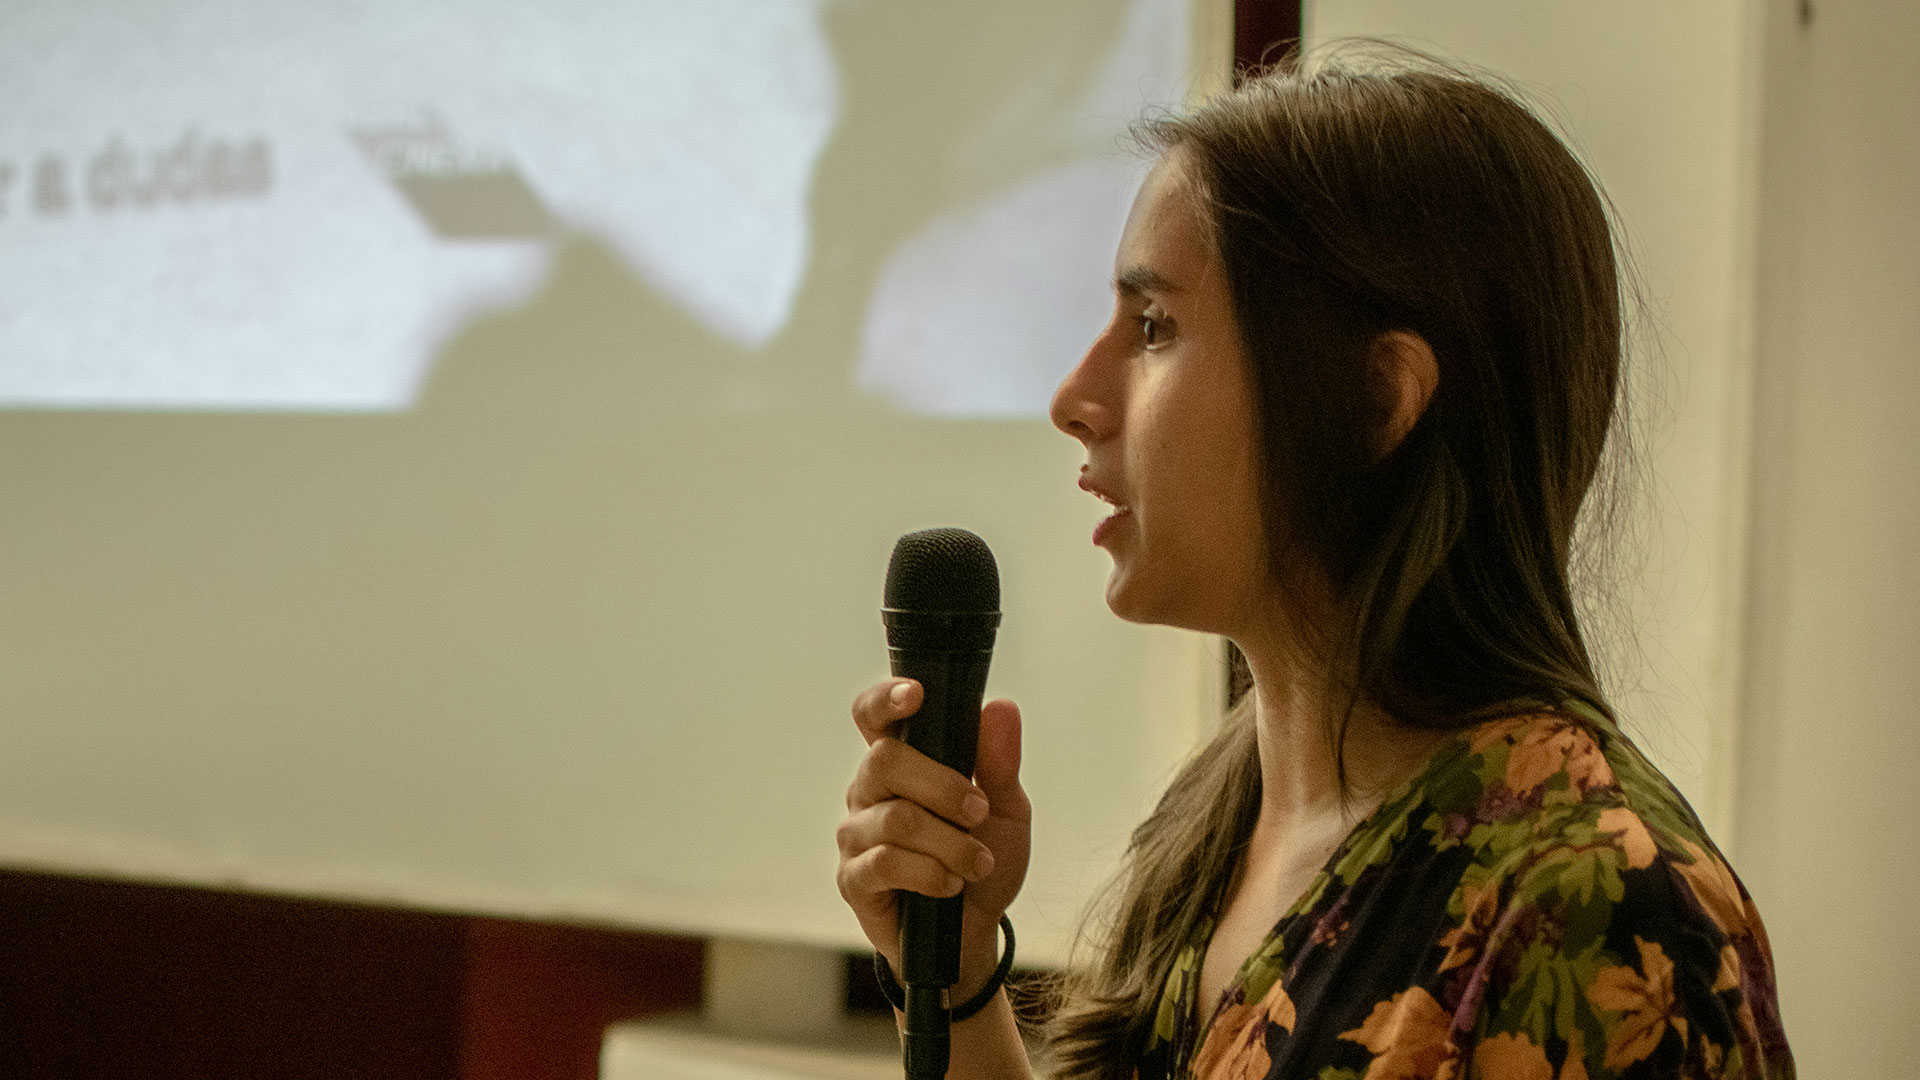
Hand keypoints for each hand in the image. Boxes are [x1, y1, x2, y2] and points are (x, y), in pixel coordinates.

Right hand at [836, 678, 1030, 998]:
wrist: (974, 932)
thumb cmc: (984, 859)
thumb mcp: (1008, 811)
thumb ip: (1000, 763)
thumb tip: (1000, 708)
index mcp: (900, 762)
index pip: (872, 715)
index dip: (885, 699)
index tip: (916, 695)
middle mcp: (869, 791)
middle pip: (886, 761)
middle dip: (943, 786)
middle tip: (979, 811)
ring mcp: (856, 834)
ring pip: (896, 819)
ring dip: (949, 842)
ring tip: (977, 862)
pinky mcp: (853, 879)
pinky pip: (885, 864)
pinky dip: (929, 873)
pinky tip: (949, 884)